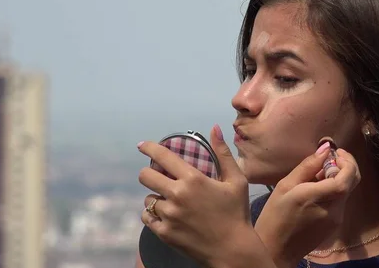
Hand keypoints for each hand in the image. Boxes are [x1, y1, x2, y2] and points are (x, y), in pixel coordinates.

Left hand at [138, 124, 273, 267]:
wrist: (233, 250)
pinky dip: (153, 215)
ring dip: (156, 197)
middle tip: (157, 177)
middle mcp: (177, 195)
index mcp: (193, 179)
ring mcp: (169, 216)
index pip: (162, 156)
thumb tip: (215, 128)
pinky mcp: (164, 233)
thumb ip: (223, 153)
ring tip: (170, 202)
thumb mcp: (236, 181)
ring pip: (148, 199)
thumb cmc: (237, 213)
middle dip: (148, 173)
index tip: (141, 145)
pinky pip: (147, 218)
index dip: (148, 147)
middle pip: (145, 176)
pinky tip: (165, 215)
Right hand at [254, 144, 361, 267]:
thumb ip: (308, 166)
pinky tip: (318, 190)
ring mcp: (337, 219)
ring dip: (339, 177)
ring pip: (347, 191)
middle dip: (346, 166)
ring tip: (319, 174)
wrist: (276, 250)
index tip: (336, 152)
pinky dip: (334, 190)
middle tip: (331, 158)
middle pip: (352, 182)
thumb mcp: (285, 185)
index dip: (347, 161)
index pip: (347, 177)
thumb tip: (326, 148)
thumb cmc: (275, 215)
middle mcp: (334, 209)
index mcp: (319, 197)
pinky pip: (340, 201)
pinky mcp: (335, 225)